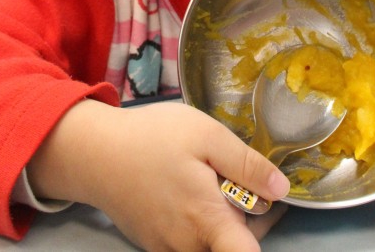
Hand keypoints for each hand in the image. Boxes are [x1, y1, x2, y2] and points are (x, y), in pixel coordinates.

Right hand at [28, 100, 289, 250]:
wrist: (92, 152)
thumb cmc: (151, 138)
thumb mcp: (206, 135)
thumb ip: (247, 165)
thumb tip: (282, 189)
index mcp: (206, 220)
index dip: (266, 232)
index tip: (271, 208)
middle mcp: (187, 245)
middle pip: (234, 247)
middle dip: (252, 221)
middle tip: (249, 180)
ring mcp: (166, 247)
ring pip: (212, 245)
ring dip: (226, 223)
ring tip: (219, 181)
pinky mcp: (152, 243)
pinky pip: (189, 242)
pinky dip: (201, 224)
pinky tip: (195, 190)